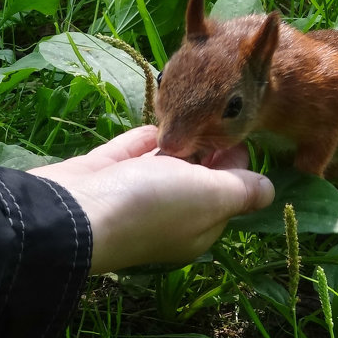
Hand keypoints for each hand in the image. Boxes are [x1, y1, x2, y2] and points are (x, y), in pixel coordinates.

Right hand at [29, 126, 273, 273]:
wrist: (68, 213)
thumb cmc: (151, 204)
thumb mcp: (211, 197)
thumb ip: (242, 190)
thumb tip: (269, 191)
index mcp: (198, 225)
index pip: (230, 189)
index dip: (235, 159)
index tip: (235, 129)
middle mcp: (169, 214)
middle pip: (198, 175)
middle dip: (206, 148)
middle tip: (213, 113)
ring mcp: (133, 195)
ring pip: (165, 164)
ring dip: (177, 142)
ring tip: (190, 111)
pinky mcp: (105, 176)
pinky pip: (132, 153)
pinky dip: (145, 140)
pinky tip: (156, 123)